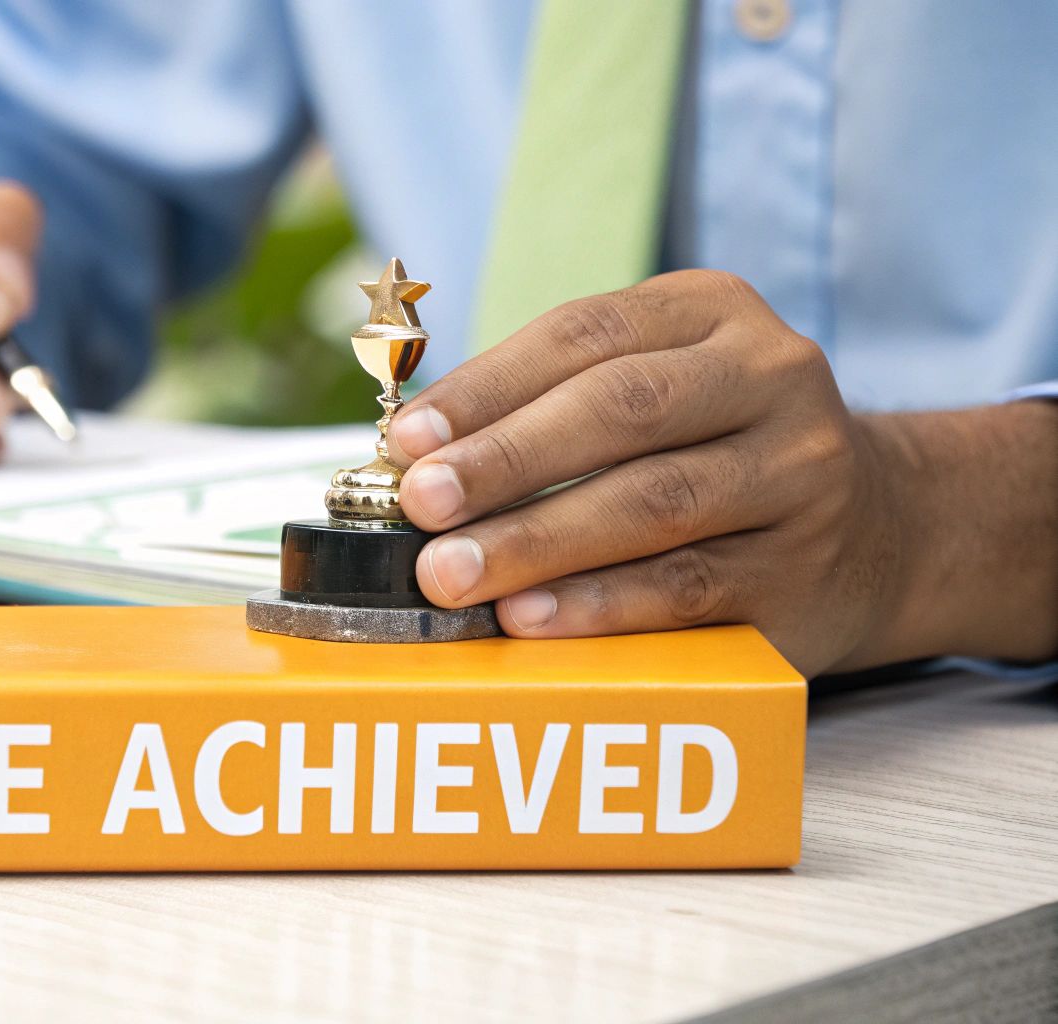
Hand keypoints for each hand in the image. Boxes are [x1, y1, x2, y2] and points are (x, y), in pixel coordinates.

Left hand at [390, 270, 1057, 675]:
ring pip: (654, 503)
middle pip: (623, 410)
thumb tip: (411, 454)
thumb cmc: (714, 446)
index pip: (584, 336)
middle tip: (421, 504)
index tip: (408, 438)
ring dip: (537, 541)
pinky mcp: (802, 571)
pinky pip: (686, 588)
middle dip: (507, 460)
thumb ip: (546, 401)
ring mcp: (800, 476)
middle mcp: (771, 379)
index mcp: (714, 312)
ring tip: (452, 573)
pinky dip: (598, 604)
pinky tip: (529, 617)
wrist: (879, 526)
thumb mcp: (655, 384)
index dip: (487, 387)